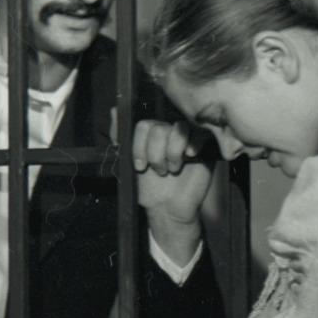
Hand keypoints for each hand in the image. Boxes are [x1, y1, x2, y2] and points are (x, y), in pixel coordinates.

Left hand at [133, 118, 214, 262]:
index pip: (144, 125)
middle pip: (159, 129)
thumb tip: (113, 110)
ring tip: (173, 169)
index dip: (140, 147)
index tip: (140, 166)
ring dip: (172, 153)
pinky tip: (189, 157)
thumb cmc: (148, 187)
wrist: (169, 208)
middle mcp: (169, 131)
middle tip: (159, 171)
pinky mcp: (204, 145)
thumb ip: (120, 136)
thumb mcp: (127, 163)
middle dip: (155, 155)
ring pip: (178, 129)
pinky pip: (199, 133)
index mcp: (151, 133)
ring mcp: (186, 137)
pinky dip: (192, 144)